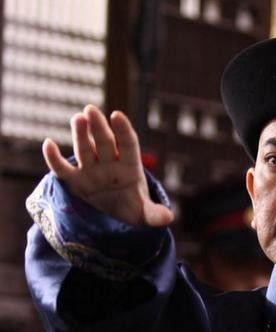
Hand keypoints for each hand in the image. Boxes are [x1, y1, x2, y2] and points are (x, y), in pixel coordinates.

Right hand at [42, 105, 173, 226]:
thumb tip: (168, 218)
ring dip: (81, 135)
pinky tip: (48, 144)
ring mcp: (92, 170)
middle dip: (98, 127)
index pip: (128, 145)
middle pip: (105, 143)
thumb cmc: (134, 206)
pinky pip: (62, 169)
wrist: (117, 212)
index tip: (117, 115)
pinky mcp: (75, 180)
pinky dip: (53, 158)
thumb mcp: (145, 213)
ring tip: (77, 118)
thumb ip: (154, 214)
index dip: (123, 131)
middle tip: (90, 110)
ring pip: (85, 149)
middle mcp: (110, 164)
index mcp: (130, 168)